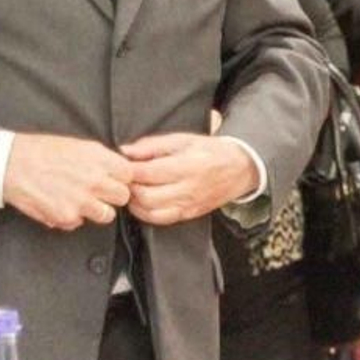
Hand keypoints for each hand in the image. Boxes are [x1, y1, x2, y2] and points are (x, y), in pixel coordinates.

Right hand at [3, 133, 132, 229]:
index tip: (112, 179)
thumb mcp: (77, 145)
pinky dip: (70, 216)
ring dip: (94, 209)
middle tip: (96, 191)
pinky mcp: (66, 216)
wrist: (9, 163)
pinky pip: (79, 223)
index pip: (129, 174)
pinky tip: (58, 203)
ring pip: (107, 215)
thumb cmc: (41, 151)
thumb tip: (121, 171)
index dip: (121, 178)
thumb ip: (102, 158)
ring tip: (77, 199)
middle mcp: (94, 180)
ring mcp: (81, 201)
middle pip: (123, 196)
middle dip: (111, 195)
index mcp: (98, 158)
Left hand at [120, 133, 258, 224]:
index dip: (128, 170)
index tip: (121, 165)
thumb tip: (125, 151)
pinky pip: (161, 219)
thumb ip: (151, 146)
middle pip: (146, 196)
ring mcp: (188, 205)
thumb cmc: (209, 151)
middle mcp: (188, 190)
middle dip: (129, 188)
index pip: (147, 173)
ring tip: (132, 189)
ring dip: (135, 202)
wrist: (238, 169)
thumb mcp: (182, 139)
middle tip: (124, 179)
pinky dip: (145, 213)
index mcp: (186, 167)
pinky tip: (141, 202)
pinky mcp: (188, 215)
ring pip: (151, 211)